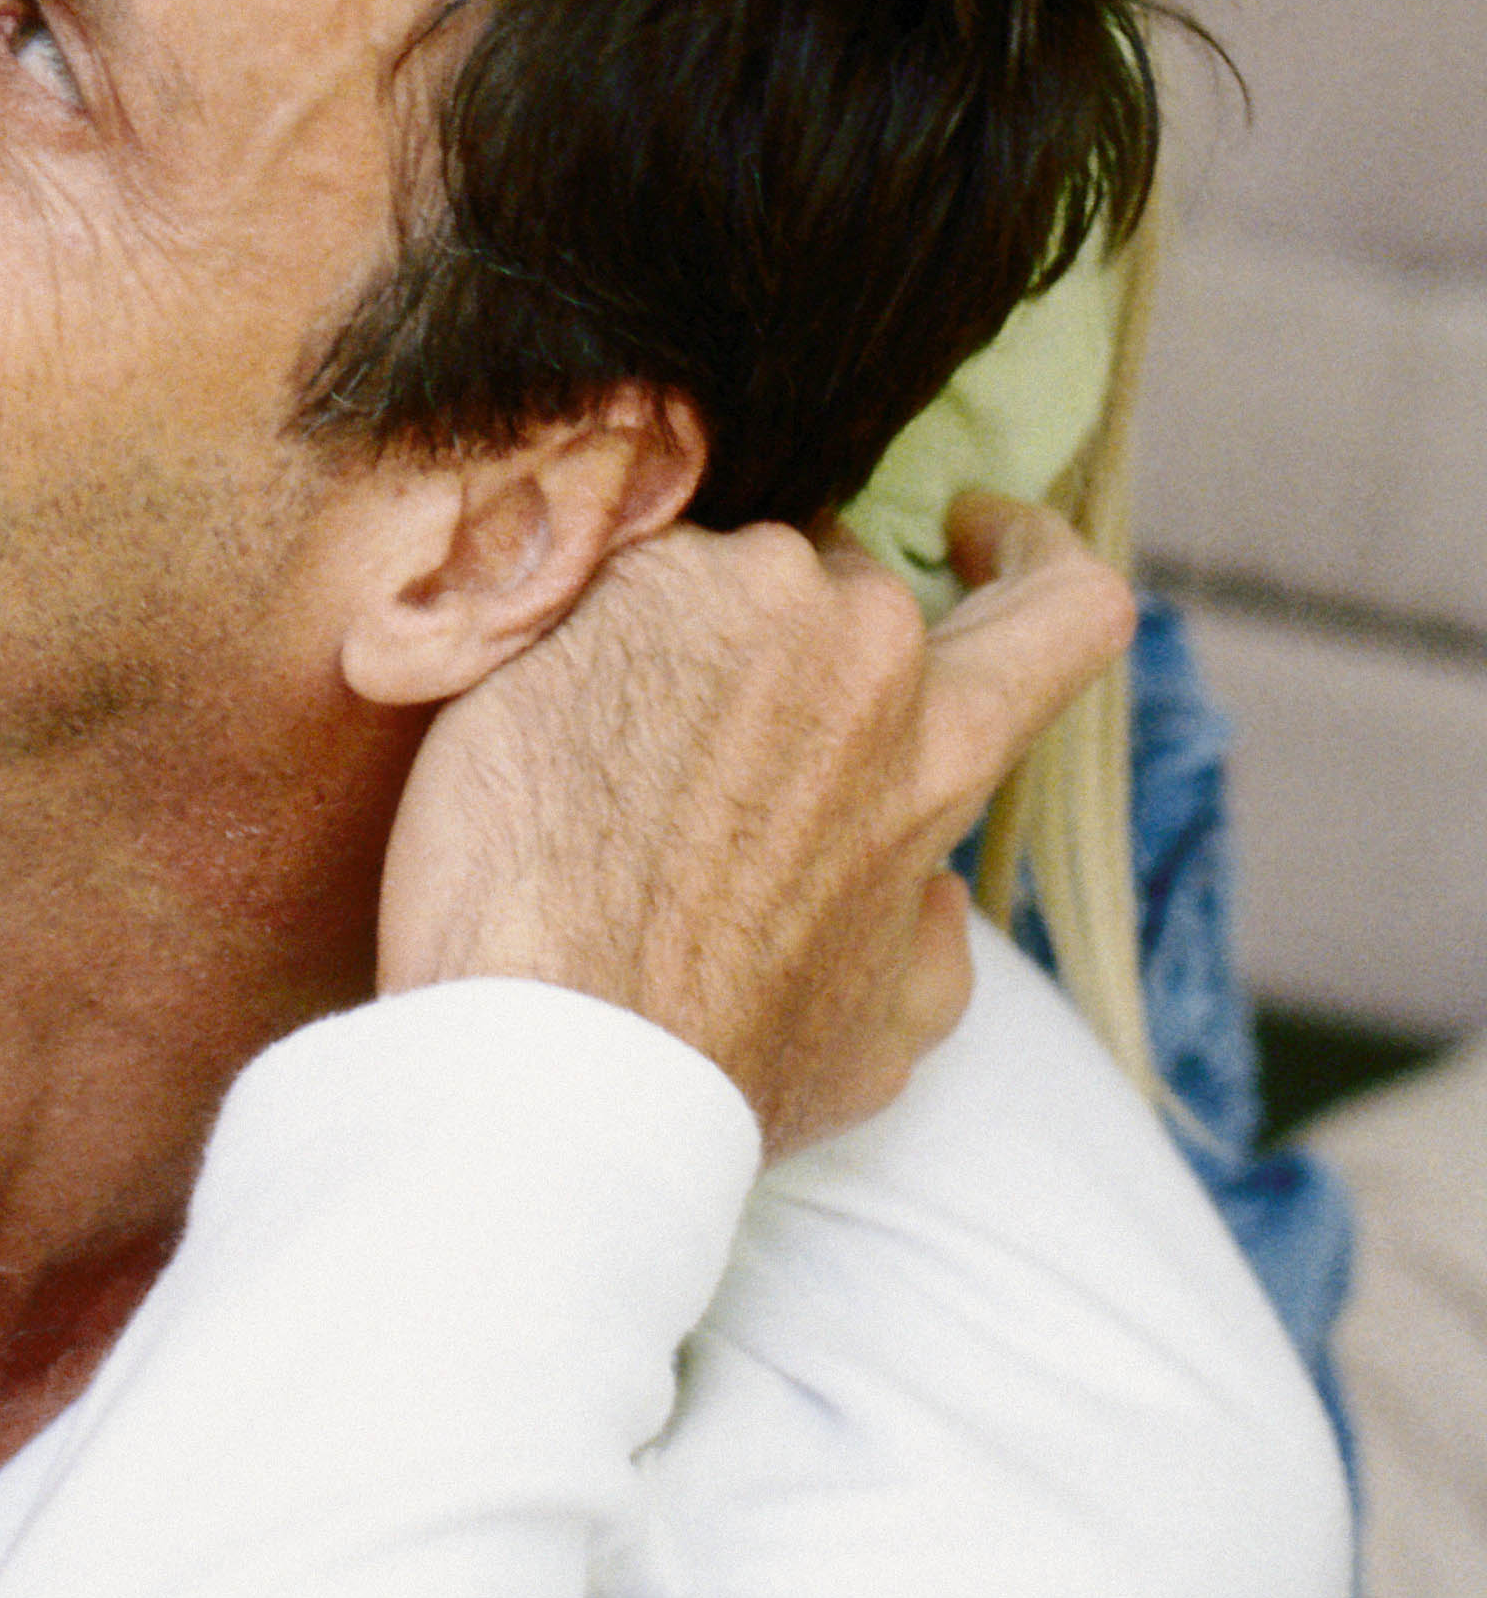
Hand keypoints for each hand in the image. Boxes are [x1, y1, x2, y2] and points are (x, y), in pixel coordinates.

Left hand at [374, 493, 1134, 1153]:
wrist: (549, 1045)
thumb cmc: (710, 1066)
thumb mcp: (882, 1039)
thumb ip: (931, 944)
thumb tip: (929, 889)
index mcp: (942, 746)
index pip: (1065, 606)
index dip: (1028, 549)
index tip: (975, 531)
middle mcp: (857, 643)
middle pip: (842, 579)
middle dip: (781, 637)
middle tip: (690, 745)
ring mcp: (728, 593)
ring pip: (716, 568)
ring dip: (671, 629)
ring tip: (596, 760)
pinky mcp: (602, 579)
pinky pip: (602, 569)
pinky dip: (570, 630)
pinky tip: (532, 734)